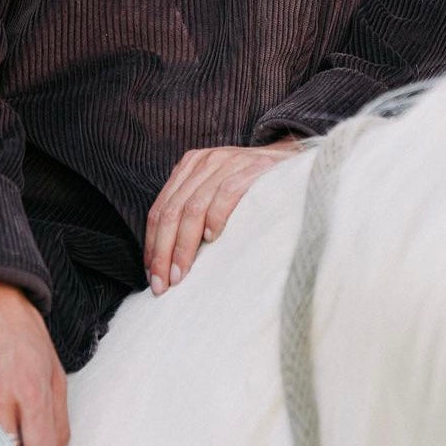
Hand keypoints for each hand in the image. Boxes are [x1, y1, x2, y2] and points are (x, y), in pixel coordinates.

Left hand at [143, 136, 301, 294]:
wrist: (294, 162)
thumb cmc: (253, 188)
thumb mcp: (216, 190)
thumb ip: (194, 210)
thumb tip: (169, 258)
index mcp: (190, 166)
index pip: (160, 209)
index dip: (152, 244)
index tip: (151, 275)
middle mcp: (204, 162)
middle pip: (172, 211)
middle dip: (163, 251)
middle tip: (162, 284)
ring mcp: (227, 163)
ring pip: (193, 208)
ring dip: (183, 246)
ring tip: (181, 274)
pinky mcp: (249, 169)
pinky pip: (225, 195)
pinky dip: (215, 219)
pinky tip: (212, 241)